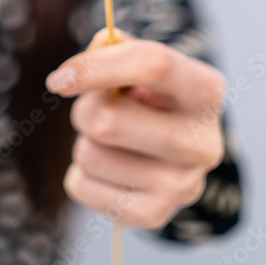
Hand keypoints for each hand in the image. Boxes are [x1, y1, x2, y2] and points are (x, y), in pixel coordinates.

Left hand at [46, 28, 225, 229]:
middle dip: (84, 110)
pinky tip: (108, 167)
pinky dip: (80, 174)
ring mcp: (183, 184)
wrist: (176, 152)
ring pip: (90, 153)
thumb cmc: (150, 96)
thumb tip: (74, 72)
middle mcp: (203, 142)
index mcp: (206, 89)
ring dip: (84, 141)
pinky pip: (80, 186)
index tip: (59, 79)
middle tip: (95, 110)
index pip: (152, 64)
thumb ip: (111, 50)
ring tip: (109, 140)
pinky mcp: (155, 215)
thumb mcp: (141, 63)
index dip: (96, 67)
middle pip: (108, 121)